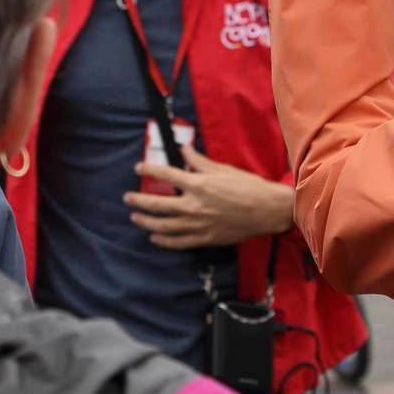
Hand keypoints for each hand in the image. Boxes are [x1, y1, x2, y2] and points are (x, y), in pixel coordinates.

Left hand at [125, 148, 293, 249]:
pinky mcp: (204, 238)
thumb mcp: (223, 169)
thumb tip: (183, 150)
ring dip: (145, 221)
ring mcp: (197, 224)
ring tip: (136, 216)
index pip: (165, 175)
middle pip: (156, 204)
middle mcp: (194, 205)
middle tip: (128, 198)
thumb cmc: (247, 187)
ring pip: (163, 226)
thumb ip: (199, 161)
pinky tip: (154, 237)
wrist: (266, 210)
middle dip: (138, 200)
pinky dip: (163, 240)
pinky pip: (177, 242)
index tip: (139, 168)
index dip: (148, 170)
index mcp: (198, 184)